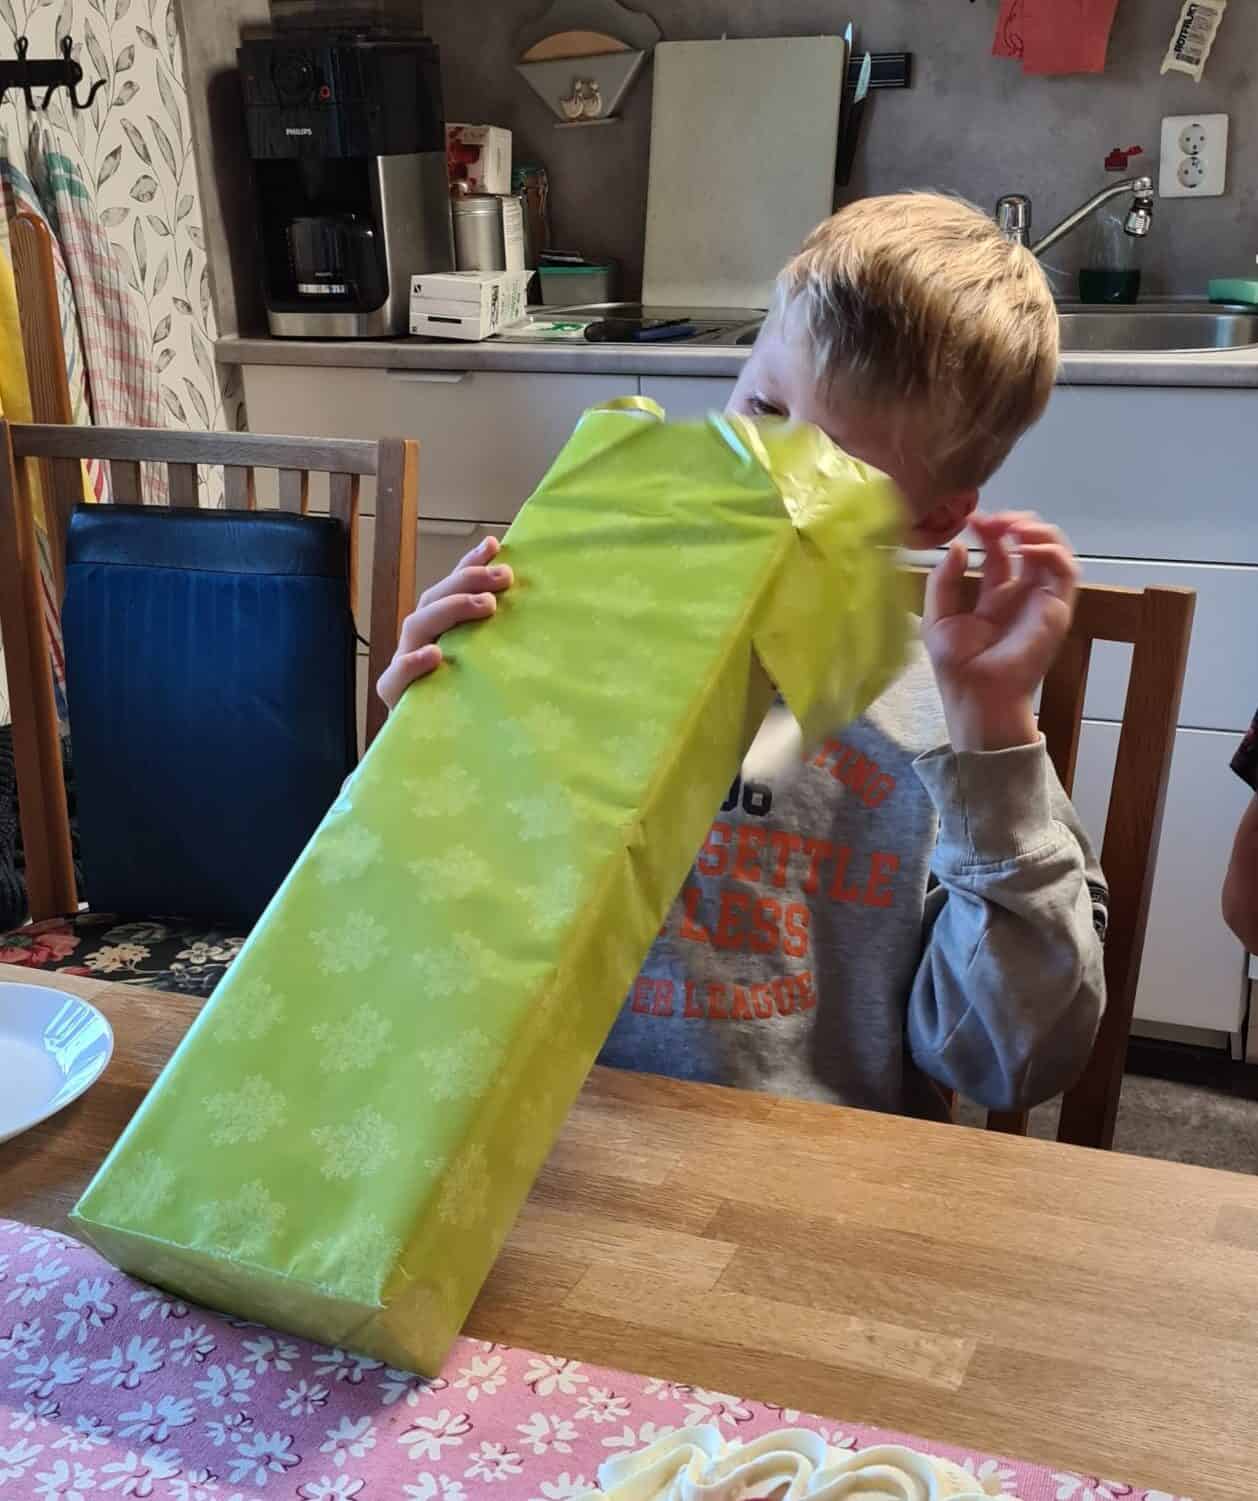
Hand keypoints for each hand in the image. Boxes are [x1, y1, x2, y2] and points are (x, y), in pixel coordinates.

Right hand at [376, 535, 511, 710]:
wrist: (444, 754)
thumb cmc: (469, 705)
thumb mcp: (488, 666)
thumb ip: (498, 638)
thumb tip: (528, 603)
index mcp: (438, 630)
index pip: (451, 589)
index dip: (469, 564)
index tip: (494, 545)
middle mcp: (420, 642)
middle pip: (433, 600)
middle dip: (467, 581)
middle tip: (503, 577)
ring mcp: (405, 667)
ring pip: (416, 626)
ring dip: (450, 610)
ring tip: (485, 605)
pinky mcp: (398, 698)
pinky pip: (396, 678)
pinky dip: (413, 663)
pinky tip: (436, 654)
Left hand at [923, 511, 1077, 752]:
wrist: (977, 696)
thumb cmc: (957, 667)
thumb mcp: (937, 618)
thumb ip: (943, 581)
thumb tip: (958, 547)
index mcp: (994, 595)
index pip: (999, 551)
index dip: (989, 531)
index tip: (972, 518)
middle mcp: (1021, 593)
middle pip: (1029, 543)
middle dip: (1014, 523)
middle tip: (994, 520)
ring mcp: (1040, 599)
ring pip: (1054, 550)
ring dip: (1037, 530)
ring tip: (1013, 527)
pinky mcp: (1056, 608)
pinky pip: (1066, 571)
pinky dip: (1050, 551)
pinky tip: (1025, 548)